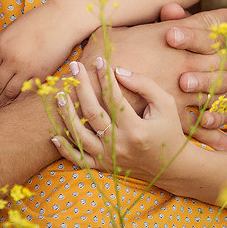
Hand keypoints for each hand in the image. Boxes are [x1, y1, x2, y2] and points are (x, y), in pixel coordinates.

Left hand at [0, 7, 82, 112]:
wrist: (64, 20)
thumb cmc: (37, 21)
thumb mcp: (10, 28)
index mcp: (2, 46)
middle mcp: (12, 59)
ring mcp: (27, 69)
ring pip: (9, 93)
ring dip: (1, 103)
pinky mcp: (42, 75)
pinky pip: (26, 93)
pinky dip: (19, 100)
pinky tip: (15, 104)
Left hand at [54, 62, 188, 182]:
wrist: (172, 166)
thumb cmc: (169, 130)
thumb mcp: (166, 104)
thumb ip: (144, 85)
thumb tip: (118, 71)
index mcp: (136, 129)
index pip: (114, 98)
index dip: (105, 77)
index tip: (99, 60)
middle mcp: (120, 145)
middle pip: (92, 113)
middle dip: (82, 87)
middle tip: (75, 67)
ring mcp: (109, 158)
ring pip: (80, 137)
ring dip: (67, 115)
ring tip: (59, 95)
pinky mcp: (104, 167)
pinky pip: (79, 160)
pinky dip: (65, 150)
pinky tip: (54, 135)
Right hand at [85, 7, 226, 148]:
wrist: (88, 83)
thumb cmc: (107, 51)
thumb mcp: (131, 26)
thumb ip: (158, 19)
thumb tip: (174, 8)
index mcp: (177, 39)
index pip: (214, 31)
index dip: (226, 28)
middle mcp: (186, 65)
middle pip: (226, 62)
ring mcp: (182, 92)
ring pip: (220, 92)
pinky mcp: (173, 117)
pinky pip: (203, 126)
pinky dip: (217, 132)